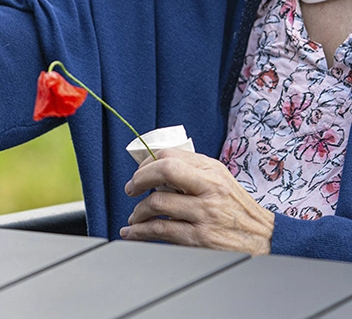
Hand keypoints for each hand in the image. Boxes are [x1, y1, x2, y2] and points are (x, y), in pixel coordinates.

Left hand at [121, 148, 274, 253]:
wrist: (265, 239)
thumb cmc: (236, 206)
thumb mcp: (219, 178)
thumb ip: (190, 168)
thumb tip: (154, 162)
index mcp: (210, 171)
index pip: (169, 156)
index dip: (147, 164)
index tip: (139, 173)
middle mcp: (208, 190)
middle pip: (163, 173)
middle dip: (139, 180)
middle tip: (131, 189)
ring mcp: (204, 214)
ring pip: (157, 205)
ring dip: (137, 212)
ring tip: (135, 217)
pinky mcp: (200, 238)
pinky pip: (161, 231)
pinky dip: (141, 232)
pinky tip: (133, 233)